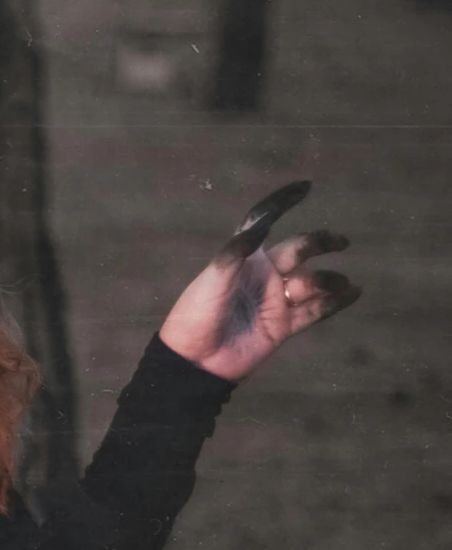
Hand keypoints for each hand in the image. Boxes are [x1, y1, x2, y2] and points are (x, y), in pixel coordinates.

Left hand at [157, 181, 360, 383]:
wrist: (195, 362)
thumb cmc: (196, 315)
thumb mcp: (213, 280)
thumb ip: (236, 252)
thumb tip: (259, 224)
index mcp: (244, 258)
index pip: (264, 222)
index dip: (282, 203)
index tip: (305, 187)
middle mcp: (264, 275)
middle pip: (300, 250)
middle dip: (321, 242)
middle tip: (342, 242)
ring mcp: (275, 300)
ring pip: (311, 282)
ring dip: (329, 280)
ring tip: (342, 284)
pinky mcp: (283, 326)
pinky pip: (315, 311)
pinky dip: (335, 303)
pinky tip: (354, 293)